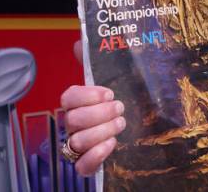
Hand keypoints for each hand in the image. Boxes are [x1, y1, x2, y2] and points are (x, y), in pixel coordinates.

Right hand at [60, 40, 125, 174]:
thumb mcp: (113, 79)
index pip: (68, 97)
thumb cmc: (119, 101)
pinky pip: (82, 165)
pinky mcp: (88, 163)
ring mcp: (79, 145)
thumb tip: (79, 42)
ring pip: (78, 141)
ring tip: (121, 123)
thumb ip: (96, 62)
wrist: (138, 126)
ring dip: (102, 131)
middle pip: (74, 120)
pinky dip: (96, 155)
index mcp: (77, 103)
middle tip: (120, 107)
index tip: (109, 92)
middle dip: (100, 113)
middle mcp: (74, 124)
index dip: (88, 95)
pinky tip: (112, 144)